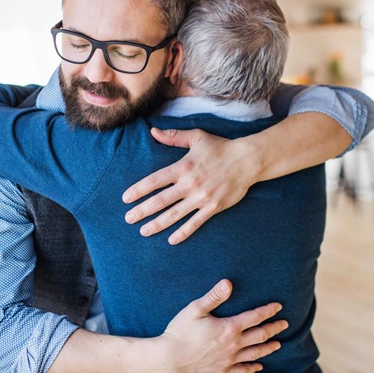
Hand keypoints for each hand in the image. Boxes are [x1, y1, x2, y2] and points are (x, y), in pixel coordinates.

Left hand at [122, 128, 261, 244]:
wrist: (248, 160)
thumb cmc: (221, 147)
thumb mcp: (197, 137)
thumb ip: (174, 137)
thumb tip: (153, 132)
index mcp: (183, 167)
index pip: (154, 181)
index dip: (138, 190)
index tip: (126, 199)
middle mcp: (190, 184)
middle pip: (160, 200)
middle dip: (142, 211)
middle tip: (128, 219)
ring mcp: (201, 198)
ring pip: (174, 215)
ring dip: (157, 224)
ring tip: (143, 231)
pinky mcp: (213, 207)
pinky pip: (195, 223)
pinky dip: (183, 233)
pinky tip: (171, 240)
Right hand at [157, 279, 287, 372]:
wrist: (169, 357)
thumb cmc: (180, 330)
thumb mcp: (195, 309)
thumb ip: (214, 296)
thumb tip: (228, 283)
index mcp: (229, 328)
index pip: (254, 317)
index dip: (268, 311)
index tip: (279, 306)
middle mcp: (233, 345)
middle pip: (260, 336)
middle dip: (274, 329)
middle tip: (285, 324)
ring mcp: (228, 359)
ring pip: (254, 353)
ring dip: (268, 348)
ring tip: (278, 344)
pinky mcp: (221, 369)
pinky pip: (242, 370)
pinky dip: (252, 368)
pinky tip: (259, 366)